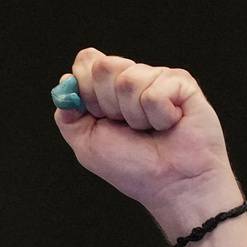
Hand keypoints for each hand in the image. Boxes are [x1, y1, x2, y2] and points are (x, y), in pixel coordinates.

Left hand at [54, 49, 240, 231]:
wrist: (170, 184)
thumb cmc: (132, 167)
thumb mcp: (87, 144)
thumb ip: (68, 114)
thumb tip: (65, 81)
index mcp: (107, 89)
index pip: (86, 62)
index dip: (86, 91)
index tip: (98, 116)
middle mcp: (132, 78)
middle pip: (104, 66)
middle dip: (109, 105)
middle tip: (127, 127)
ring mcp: (158, 77)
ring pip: (129, 80)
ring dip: (135, 116)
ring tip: (151, 129)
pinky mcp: (181, 83)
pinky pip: (155, 91)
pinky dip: (158, 116)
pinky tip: (170, 124)